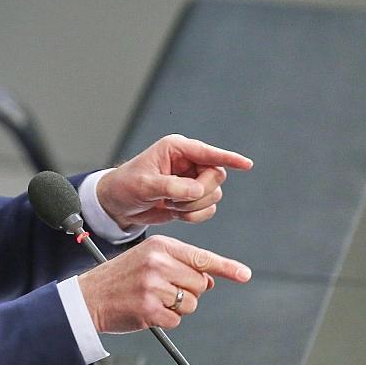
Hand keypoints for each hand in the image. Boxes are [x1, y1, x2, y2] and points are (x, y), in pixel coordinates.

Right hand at [77, 234, 251, 331]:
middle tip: (163, 288)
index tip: (244, 274)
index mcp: (159, 246)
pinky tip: (147, 310)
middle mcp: (158, 262)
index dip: (226, 267)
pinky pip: (176, 320)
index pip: (201, 257)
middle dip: (187, 291)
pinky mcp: (149, 309)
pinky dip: (165, 320)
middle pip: (200, 284)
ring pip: (191, 303)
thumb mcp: (148, 257)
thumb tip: (210, 280)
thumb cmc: (120, 277)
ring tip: (153, 298)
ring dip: (177, 307)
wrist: (89, 295)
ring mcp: (153, 286)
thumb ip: (179, 263)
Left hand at [97, 134, 252, 228]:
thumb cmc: (125, 186)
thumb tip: (198, 189)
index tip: (247, 164)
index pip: (208, 152)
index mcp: (176, 149)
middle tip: (176, 200)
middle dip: (200, 193)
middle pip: (216, 175)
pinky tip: (176, 213)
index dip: (228, 158)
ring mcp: (192, 180)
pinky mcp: (192, 198)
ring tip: (170, 205)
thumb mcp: (144, 185)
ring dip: (194, 206)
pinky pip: (208, 209)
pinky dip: (195, 216)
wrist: (118, 205)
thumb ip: (171, 186)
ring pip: (214, 194)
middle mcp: (187, 162)